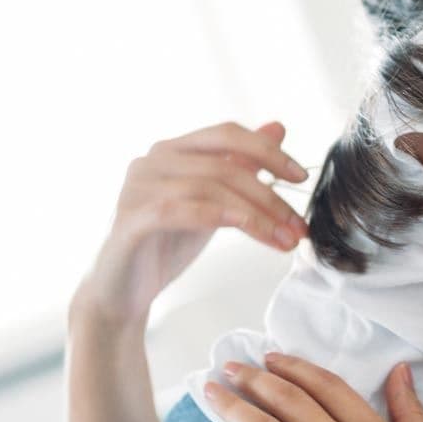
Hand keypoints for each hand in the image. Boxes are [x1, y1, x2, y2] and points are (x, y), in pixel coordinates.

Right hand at [74, 121, 309, 325]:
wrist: (122, 293)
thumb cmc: (165, 246)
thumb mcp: (213, 203)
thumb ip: (241, 166)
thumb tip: (278, 128)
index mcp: (172, 150)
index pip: (226, 133)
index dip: (267, 150)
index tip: (300, 176)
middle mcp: (152, 160)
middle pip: (224, 164)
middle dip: (270, 195)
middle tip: (299, 226)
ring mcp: (137, 187)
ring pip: (210, 187)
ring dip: (257, 215)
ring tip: (284, 240)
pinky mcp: (132, 218)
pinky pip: (184, 209)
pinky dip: (224, 216)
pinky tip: (250, 230)